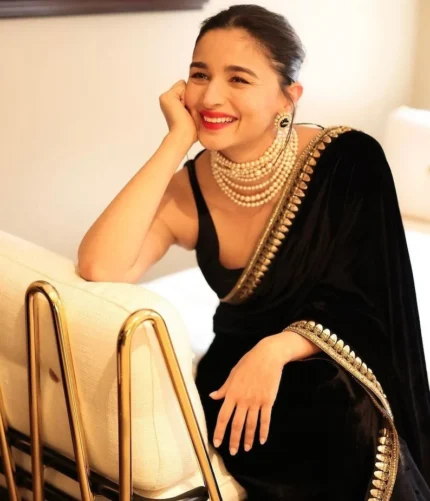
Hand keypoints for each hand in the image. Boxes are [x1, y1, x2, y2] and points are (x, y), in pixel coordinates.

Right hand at [159, 80, 197, 145]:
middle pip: (185, 87)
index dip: (191, 99)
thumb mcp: (193, 114)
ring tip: (185, 112)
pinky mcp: (167, 96)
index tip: (188, 113)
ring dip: (189, 98)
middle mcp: (166, 99)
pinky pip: (182, 85)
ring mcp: (165, 97)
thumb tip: (203, 94)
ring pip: (184, 86)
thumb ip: (194, 103)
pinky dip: (186, 96)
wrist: (183, 136)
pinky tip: (183, 109)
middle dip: (190, 98)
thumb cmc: (189, 130)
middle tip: (187, 113)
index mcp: (172, 103)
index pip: (186, 90)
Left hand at [209, 338, 284, 454]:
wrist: (267, 356)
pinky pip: (265, 419)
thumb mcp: (232, 374)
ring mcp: (256, 401)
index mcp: (232, 394)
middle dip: (234, 440)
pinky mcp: (268, 401)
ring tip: (246, 449)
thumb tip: (212, 396)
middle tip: (233, 452)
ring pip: (251, 425)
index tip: (217, 442)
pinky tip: (262, 440)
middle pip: (237, 424)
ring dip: (248, 438)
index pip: (223, 417)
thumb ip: (224, 388)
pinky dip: (264, 431)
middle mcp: (243, 400)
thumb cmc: (248, 363)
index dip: (219, 431)